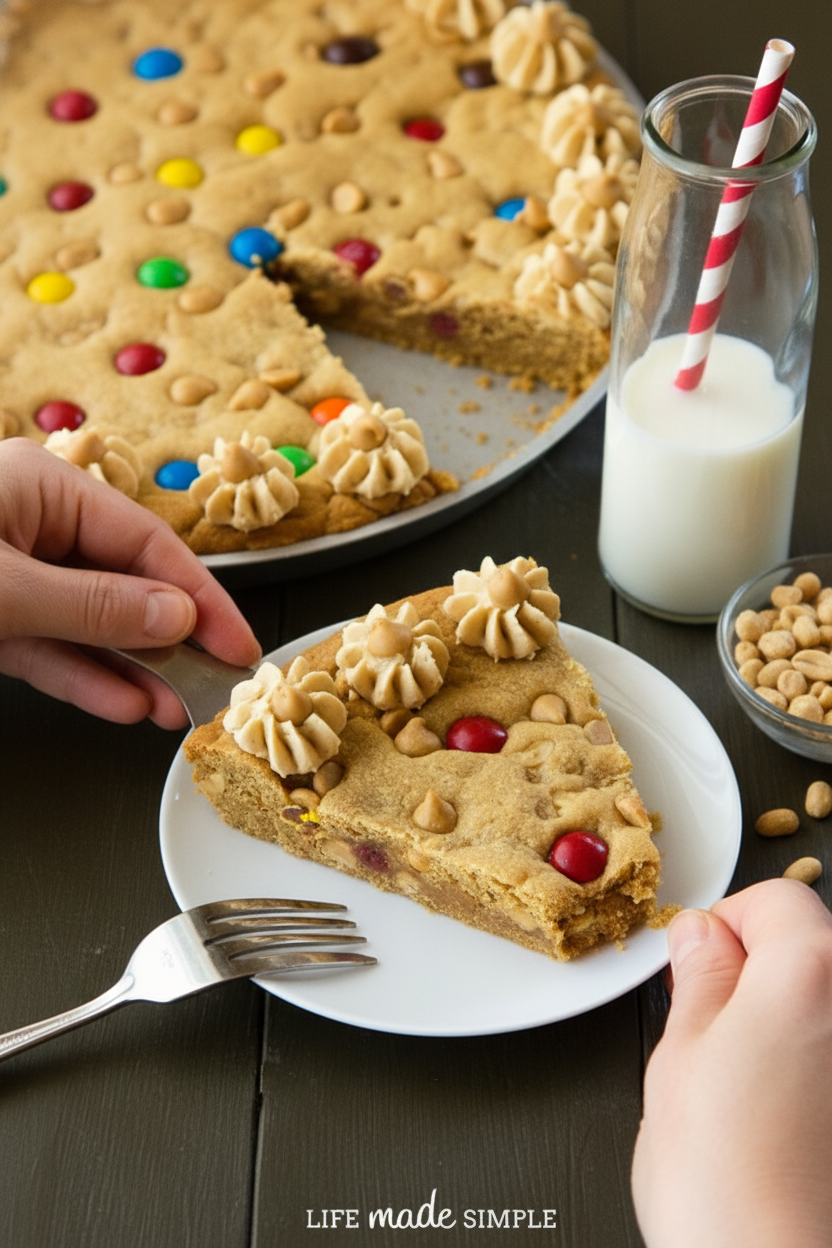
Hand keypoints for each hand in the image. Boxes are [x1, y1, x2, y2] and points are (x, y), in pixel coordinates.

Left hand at [0, 438, 260, 726]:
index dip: (200, 598)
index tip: (237, 646)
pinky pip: (50, 649)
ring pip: (89, 625)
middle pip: (124, 583)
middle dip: (170, 642)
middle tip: (214, 685)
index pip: (146, 541)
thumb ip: (92, 605)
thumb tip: (177, 618)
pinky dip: (85, 678)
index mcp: (42, 487)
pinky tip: (123, 704)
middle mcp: (32, 523)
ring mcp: (12, 573)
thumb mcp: (5, 589)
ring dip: (134, 670)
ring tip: (176, 707)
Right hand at [632, 878, 831, 1247]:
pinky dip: (815, 1068)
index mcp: (810, 972)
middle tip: (713, 1032)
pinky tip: (788, 1124)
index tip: (697, 966)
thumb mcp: (680, 1058)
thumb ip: (700, 980)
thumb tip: (700, 937)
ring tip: (751, 1092)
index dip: (727, 925)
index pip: (776, 899)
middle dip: (761, 973)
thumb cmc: (725, 1190)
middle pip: (814, 948)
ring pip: (827, 1007)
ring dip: (793, 1024)